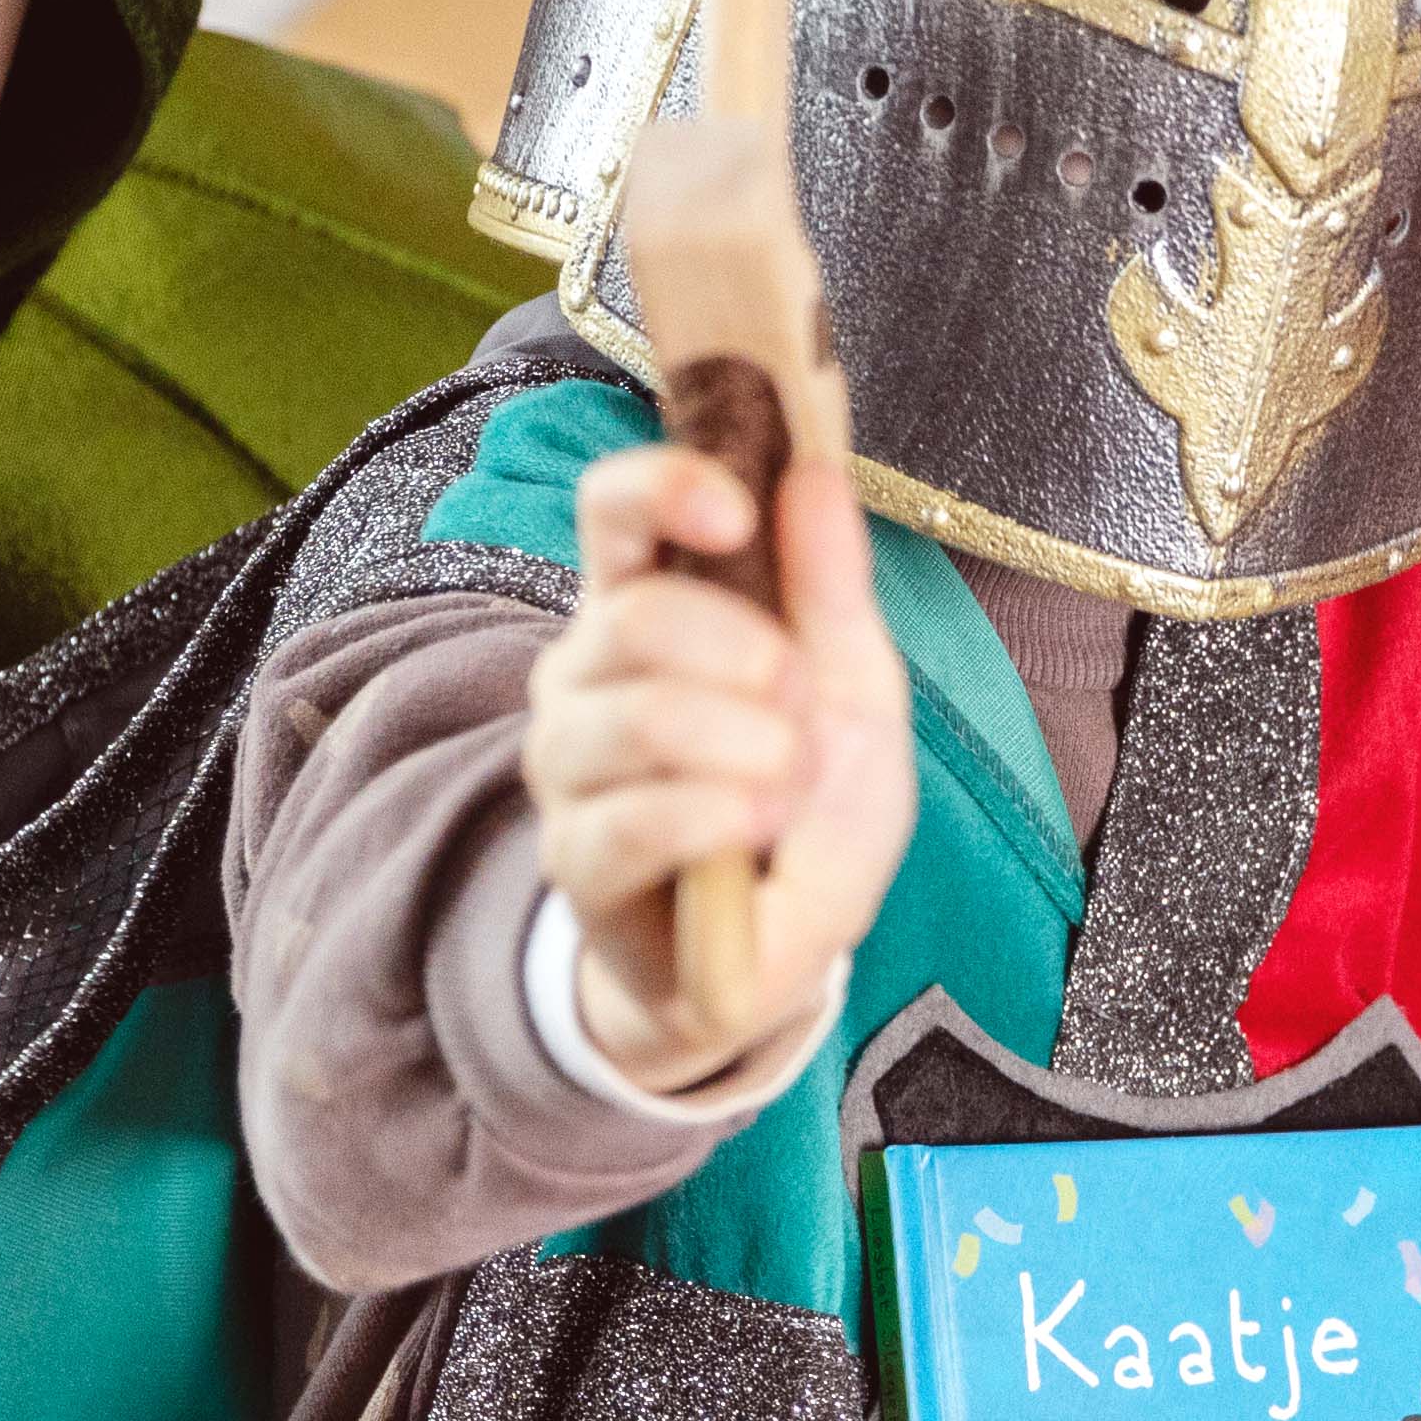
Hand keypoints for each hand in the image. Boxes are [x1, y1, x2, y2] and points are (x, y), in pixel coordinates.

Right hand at [527, 426, 912, 1089]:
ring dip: (749, 749)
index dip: (664, 487)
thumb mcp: (850, 689)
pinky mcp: (576, 859)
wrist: (773, 950)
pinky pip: (637, 817)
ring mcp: (569, 766)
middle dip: (747, 656)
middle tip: (803, 705)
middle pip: (634, 618)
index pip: (614, 511)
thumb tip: (817, 469)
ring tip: (791, 784)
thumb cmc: (805, 805)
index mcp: (647, 606)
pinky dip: (722, 817)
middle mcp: (585, 673)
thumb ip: (829, 586)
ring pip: (640, 719)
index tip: (737, 508)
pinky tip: (762, 831)